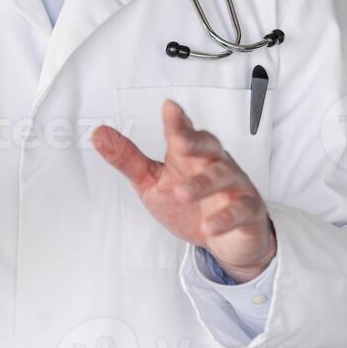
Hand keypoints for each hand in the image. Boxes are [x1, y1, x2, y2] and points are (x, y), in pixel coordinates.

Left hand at [92, 100, 275, 281]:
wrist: (227, 239)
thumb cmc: (189, 204)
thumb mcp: (152, 182)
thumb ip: (127, 159)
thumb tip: (99, 134)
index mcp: (189, 154)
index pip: (183, 131)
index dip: (177, 120)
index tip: (169, 107)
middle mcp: (213, 164)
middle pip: (209, 145)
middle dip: (194, 140)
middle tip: (177, 140)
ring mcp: (234, 186)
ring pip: (223, 176)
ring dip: (203, 184)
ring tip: (182, 194)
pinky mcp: (247, 211)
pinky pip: (241, 209)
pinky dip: (226, 217)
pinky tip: (211, 225)